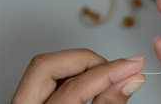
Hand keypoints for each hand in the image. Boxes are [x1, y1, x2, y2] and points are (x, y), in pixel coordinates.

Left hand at [12, 49, 144, 103]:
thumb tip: (131, 79)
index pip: (75, 87)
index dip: (109, 73)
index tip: (133, 65)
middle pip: (46, 65)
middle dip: (86, 60)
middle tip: (114, 68)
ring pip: (43, 66)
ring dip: (78, 64)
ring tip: (104, 74)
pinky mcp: (27, 101)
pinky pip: (45, 77)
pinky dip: (70, 73)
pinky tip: (87, 79)